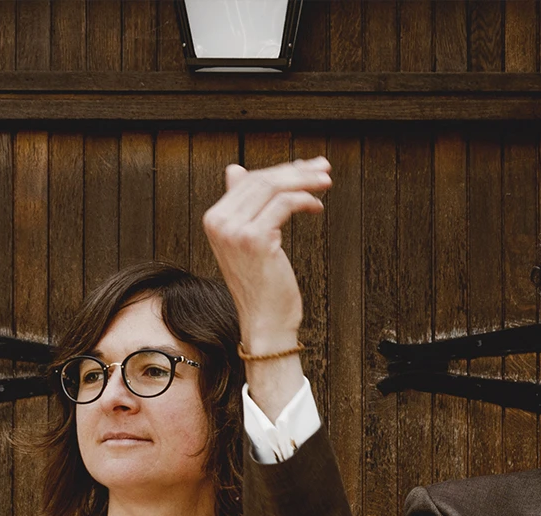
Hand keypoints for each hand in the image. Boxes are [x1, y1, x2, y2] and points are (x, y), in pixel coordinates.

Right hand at [201, 158, 330, 351]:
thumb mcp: (248, 240)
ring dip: (305, 181)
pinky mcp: (255, 239)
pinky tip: (317, 207)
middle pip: (262, 179)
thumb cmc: (263, 286)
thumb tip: (235, 169)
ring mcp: (234, 230)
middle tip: (323, 169)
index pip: (248, 180)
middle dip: (297, 171)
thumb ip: (243, 206)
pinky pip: (285, 204)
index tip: (306, 168)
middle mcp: (219, 222)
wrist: (264, 322)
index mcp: (214, 219)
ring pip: (274, 187)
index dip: (281, 170)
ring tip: (325, 182)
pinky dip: (305, 200)